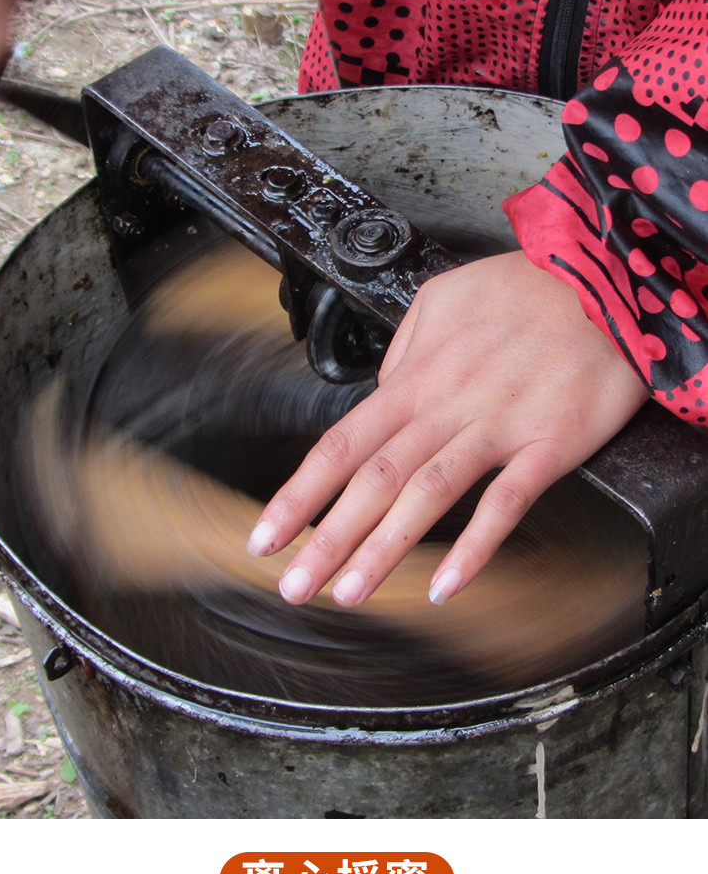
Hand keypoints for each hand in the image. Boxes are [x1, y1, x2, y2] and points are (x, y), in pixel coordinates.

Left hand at [247, 250, 649, 605]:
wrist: (606, 280)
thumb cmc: (525, 290)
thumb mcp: (441, 301)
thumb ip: (403, 353)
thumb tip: (378, 392)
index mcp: (416, 378)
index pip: (340, 445)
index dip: (299, 495)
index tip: (266, 536)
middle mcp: (446, 406)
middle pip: (372, 480)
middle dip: (326, 538)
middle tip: (295, 586)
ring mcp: (496, 426)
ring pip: (427, 495)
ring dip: (384, 549)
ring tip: (350, 593)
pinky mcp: (549, 443)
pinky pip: (506, 501)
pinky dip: (475, 546)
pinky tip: (448, 585)